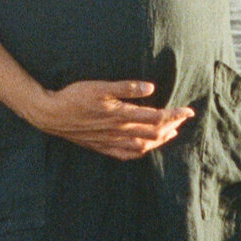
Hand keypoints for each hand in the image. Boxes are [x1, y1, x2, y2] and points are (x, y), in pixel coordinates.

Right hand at [34, 79, 194, 160]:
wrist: (51, 115)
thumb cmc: (74, 96)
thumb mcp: (100, 86)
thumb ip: (126, 87)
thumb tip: (150, 88)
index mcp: (121, 114)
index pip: (156, 117)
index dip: (174, 115)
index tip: (188, 111)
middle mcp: (119, 131)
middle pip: (153, 132)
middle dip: (172, 126)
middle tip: (184, 119)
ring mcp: (111, 141)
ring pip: (143, 145)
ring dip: (159, 140)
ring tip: (171, 133)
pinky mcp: (102, 146)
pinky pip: (126, 154)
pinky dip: (140, 152)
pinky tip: (144, 149)